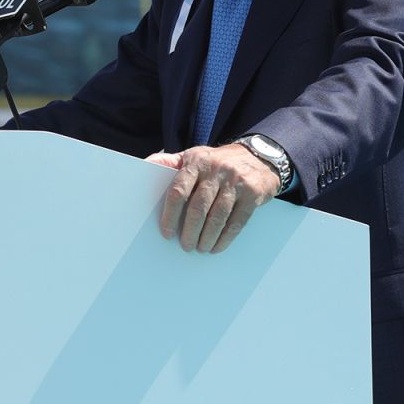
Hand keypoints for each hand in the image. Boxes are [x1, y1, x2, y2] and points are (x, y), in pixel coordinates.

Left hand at [147, 144, 280, 252]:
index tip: (167, 232)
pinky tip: (217, 247)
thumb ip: (169, 162)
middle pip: (198, 207)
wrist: (258, 157)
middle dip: (190, 230)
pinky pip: (237, 221)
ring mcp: (236, 182)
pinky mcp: (253, 194)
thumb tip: (145, 165)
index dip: (171, 214)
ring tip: (200, 248)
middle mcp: (216, 171)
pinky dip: (226, 238)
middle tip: (185, 246)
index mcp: (196, 162)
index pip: (179, 190)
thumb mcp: (193, 155)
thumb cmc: (216, 161)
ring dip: (207, 237)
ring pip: (218, 216)